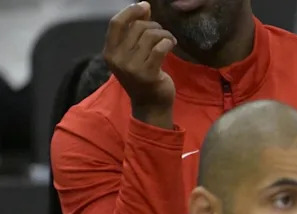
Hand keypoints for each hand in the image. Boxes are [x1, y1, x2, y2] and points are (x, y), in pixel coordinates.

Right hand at [103, 1, 176, 126]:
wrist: (150, 106)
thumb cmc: (142, 78)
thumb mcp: (132, 55)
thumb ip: (134, 33)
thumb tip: (144, 7)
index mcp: (110, 52)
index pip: (116, 23)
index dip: (131, 11)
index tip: (145, 6)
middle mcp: (117, 59)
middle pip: (137, 27)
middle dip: (154, 25)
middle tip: (163, 33)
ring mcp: (132, 67)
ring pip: (150, 36)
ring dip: (164, 34)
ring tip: (169, 39)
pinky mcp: (148, 74)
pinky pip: (160, 48)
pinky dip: (168, 42)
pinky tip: (172, 44)